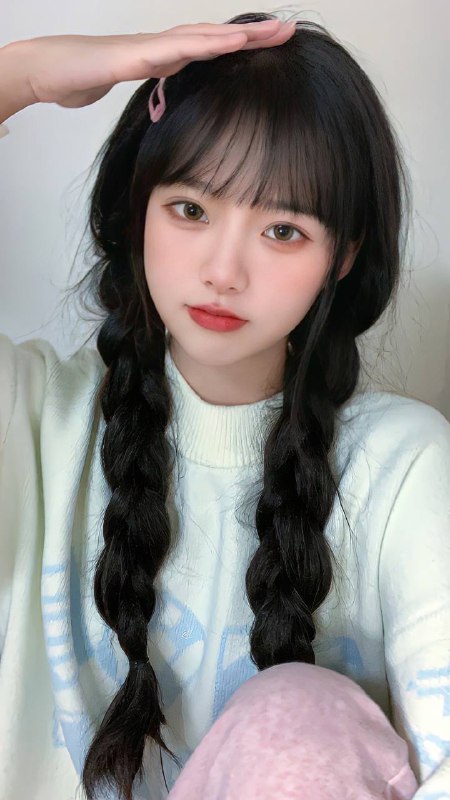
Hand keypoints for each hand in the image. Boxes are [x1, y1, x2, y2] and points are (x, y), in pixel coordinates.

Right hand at [21, 20, 294, 109]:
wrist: (46, 70)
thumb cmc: (80, 78)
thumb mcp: (126, 90)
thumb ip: (150, 91)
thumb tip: (167, 104)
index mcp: (162, 56)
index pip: (210, 50)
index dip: (241, 47)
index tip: (272, 46)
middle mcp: (161, 46)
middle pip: (215, 37)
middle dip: (253, 34)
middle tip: (289, 29)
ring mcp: (149, 47)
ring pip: (202, 37)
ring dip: (239, 35)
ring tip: (273, 31)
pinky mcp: (135, 55)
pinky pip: (177, 49)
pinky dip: (206, 45)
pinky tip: (230, 44)